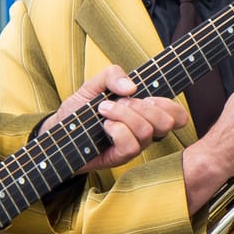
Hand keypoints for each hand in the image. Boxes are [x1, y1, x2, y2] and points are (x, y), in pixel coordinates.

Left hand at [40, 65, 188, 173]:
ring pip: (147, 131)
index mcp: (145, 114)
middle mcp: (144, 131)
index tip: (147, 96)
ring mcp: (133, 146)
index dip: (170, 105)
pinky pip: (130, 146)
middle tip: (119, 102)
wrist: (55, 131)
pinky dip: (117, 130)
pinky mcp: (119, 158)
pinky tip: (104, 126)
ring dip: (124, 115)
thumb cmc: (77, 111)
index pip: (177, 115)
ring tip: (104, 110)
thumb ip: (112, 75)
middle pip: (167, 123)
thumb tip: (132, 87)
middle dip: (143, 107)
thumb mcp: (93, 84)